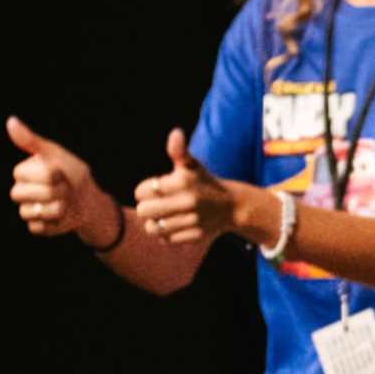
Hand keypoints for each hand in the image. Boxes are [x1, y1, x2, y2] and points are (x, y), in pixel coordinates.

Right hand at [6, 116, 114, 239]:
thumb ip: (32, 141)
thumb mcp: (55, 154)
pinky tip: (61, 216)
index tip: (60, 172)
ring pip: (32, 212)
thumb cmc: (72, 173)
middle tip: (64, 188)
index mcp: (22, 172)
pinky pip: (38, 228)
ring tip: (64, 202)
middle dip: (52, 191)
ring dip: (56, 207)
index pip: (26, 174)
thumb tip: (10, 121)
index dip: (49, 174)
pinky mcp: (35, 226)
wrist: (89, 199)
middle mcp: (20, 191)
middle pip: (24, 194)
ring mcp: (26, 210)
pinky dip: (55, 223)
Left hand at [132, 129, 241, 246]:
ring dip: (154, 222)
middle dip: (146, 207)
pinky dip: (166, 234)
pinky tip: (174, 225)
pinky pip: (165, 240)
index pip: (142, 190)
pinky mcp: (195, 236)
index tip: (155, 188)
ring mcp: (192, 221)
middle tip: (155, 204)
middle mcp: (188, 202)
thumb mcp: (192, 165)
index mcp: (182, 181)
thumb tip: (175, 133)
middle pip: (143, 211)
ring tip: (162, 216)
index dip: (144, 190)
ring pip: (152, 228)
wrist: (232, 206)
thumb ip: (179, 151)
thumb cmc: (204, 182)